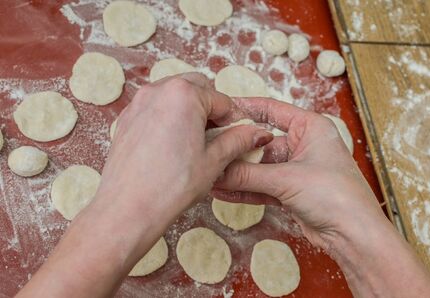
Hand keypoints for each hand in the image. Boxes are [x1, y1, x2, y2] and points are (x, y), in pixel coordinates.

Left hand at [18, 75, 273, 297]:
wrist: (127, 208)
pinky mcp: (126, 118)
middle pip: (196, 88)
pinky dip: (169, 117)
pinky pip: (154, 107)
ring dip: (190, 110)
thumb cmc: (173, 185)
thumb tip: (258, 132)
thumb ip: (238, 140)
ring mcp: (138, 103)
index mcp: (184, 94)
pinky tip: (172, 144)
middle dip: (212, 107)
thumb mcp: (214, 161)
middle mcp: (158, 90)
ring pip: (173, 95)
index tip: (242, 135)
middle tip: (220, 135)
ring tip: (196, 140)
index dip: (235, 118)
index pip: (221, 99)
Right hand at [212, 98, 429, 296]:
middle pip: (261, 143)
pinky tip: (223, 190)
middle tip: (209, 150)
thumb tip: (217, 170)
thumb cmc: (336, 195)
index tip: (222, 108)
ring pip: (259, 167)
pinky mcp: (291, 191)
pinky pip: (262, 186)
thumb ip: (249, 175)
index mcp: (310, 127)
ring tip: (211, 173)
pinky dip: (245, 189)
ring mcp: (296, 169)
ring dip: (237, 173)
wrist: (354, 236)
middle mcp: (303, 145)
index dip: (246, 108)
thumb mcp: (288, 179)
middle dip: (236, 150)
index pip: (272, 110)